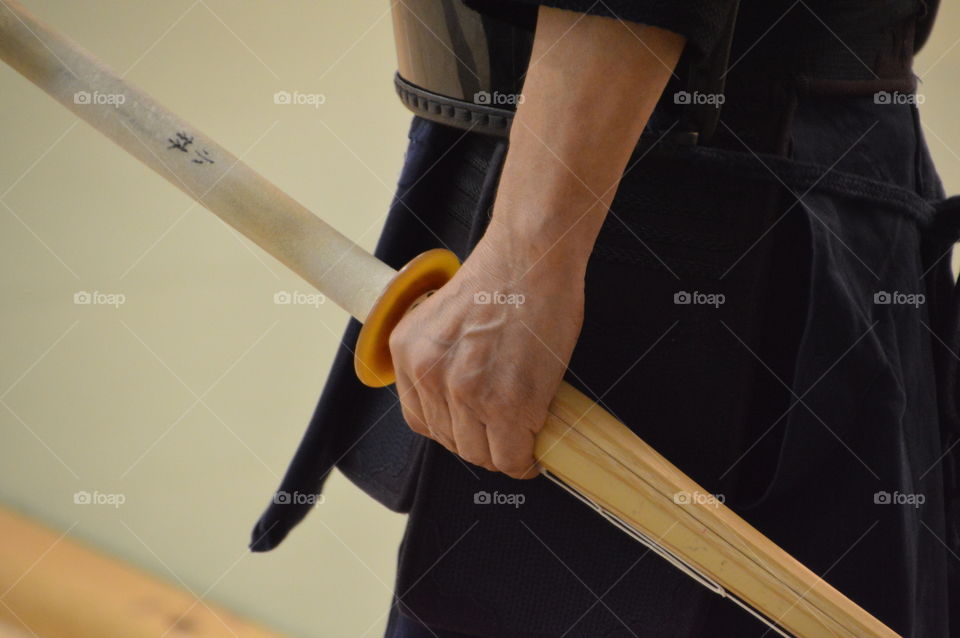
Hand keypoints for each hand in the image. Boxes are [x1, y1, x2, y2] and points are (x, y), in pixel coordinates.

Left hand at [389, 221, 584, 478]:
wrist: (531, 256)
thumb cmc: (503, 276)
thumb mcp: (446, 319)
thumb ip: (445, 360)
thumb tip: (466, 402)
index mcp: (408, 352)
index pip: (422, 419)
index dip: (454, 429)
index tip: (476, 430)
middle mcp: (428, 375)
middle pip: (451, 441)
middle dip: (481, 442)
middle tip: (506, 436)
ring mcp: (465, 393)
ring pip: (481, 454)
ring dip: (504, 453)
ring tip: (523, 441)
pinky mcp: (506, 405)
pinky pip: (511, 457)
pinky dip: (525, 461)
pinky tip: (535, 453)